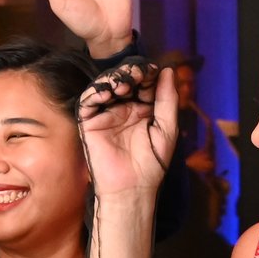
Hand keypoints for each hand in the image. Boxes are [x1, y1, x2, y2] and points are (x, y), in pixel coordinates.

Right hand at [77, 60, 176, 207]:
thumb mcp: (167, 128)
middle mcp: (124, 107)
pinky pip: (88, 101)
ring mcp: (106, 113)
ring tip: (124, 83)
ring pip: (106, 86)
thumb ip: (168, 100)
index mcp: (144, 108)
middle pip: (125, 79)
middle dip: (131, 72)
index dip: (147, 72)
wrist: (133, 187)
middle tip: (137, 72)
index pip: (144, 82)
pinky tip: (107, 92)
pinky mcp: (89, 122)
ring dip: (114, 79)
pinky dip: (95, 92)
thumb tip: (169, 71)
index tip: (153, 70)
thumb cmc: (152, 163)